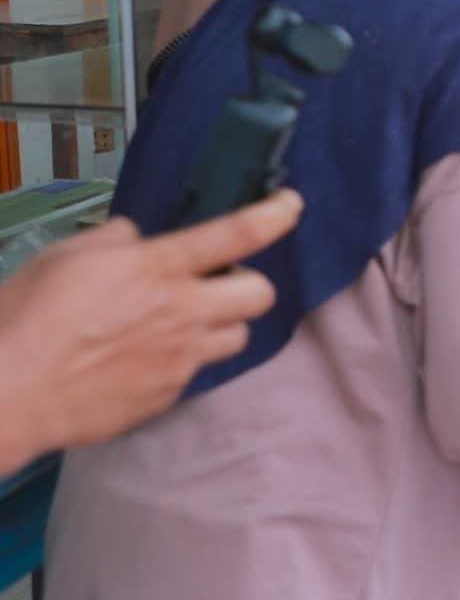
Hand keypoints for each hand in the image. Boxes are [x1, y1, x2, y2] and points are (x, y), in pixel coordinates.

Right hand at [0, 191, 301, 468]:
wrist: (9, 393)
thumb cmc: (25, 320)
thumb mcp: (62, 258)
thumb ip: (112, 242)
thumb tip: (135, 240)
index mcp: (156, 269)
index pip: (235, 234)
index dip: (274, 216)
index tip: (292, 205)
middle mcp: (181, 312)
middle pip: (260, 293)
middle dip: (247, 283)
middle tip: (217, 282)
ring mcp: (180, 357)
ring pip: (239, 336)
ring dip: (222, 324)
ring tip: (185, 322)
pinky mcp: (168, 394)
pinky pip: (197, 371)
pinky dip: (183, 359)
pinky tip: (145, 358)